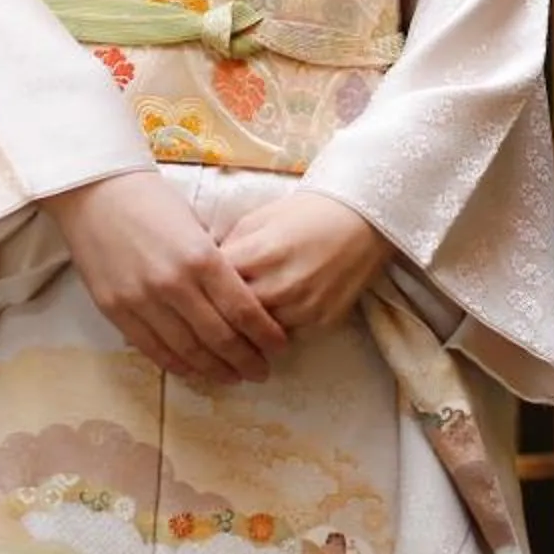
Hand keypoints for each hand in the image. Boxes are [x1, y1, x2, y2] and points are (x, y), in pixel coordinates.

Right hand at [44, 171, 288, 382]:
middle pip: (220, 337)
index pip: (243, 310)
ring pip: (188, 350)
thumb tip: (239, 297)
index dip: (265, 335)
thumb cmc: (152, 200)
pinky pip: (153, 349)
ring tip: (233, 376)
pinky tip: (195, 371)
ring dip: (215, 369)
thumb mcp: (196, 225)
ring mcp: (142, 301)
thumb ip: (215, 264)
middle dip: (246, 359)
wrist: (95, 192)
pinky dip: (178, 365)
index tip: (279, 346)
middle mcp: (174, 284)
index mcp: (201, 258)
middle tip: (262, 371)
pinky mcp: (116, 311)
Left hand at [215, 192, 393, 332]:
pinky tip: (267, 322)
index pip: (213, 286)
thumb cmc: (304, 214)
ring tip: (235, 321)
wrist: (360, 220)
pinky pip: (284, 338)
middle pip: (231, 317)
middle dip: (217, 315)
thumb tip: (200, 272)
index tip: (193, 290)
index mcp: (260, 254)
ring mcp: (303, 308)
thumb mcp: (257, 220)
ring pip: (256, 336)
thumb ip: (228, 248)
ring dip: (244, 330)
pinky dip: (272, 334)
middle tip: (207, 313)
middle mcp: (281, 285)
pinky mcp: (321, 323)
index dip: (199, 288)